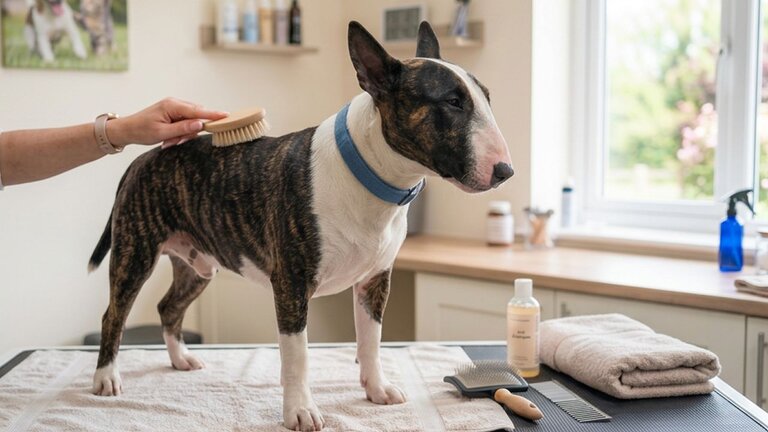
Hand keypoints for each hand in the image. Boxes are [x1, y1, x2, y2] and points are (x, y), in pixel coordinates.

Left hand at [106, 97, 227, 148]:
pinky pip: (184, 123)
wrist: (126, 130)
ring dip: (183, 134)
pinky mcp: (173, 113)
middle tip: (175, 142)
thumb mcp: (162, 133)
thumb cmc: (141, 131)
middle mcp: (175, 103)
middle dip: (190, 132)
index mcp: (172, 106)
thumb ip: (183, 129)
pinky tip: (169, 139)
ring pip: (191, 122)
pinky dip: (180, 133)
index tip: (227, 115)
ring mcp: (174, 107)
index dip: (213, 114)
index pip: (198, 111)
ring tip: (168, 142)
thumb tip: (201, 124)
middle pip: (196, 117)